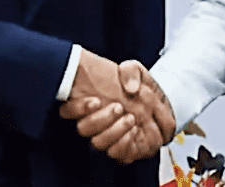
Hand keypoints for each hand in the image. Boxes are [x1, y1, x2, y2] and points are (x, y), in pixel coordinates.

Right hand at [59, 55, 174, 162]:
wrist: (157, 104)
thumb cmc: (139, 86)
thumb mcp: (136, 71)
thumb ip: (131, 72)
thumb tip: (131, 87)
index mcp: (89, 102)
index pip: (67, 110)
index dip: (76, 108)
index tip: (96, 101)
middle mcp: (93, 122)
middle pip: (83, 128)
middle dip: (100, 119)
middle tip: (118, 107)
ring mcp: (105, 136)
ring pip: (97, 143)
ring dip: (113, 131)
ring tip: (130, 118)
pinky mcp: (119, 148)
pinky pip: (115, 153)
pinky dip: (124, 143)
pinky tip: (134, 130)